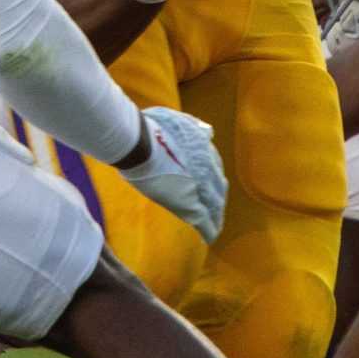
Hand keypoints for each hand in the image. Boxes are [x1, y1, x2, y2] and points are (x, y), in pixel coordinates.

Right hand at [118, 105, 227, 241]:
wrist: (140, 143)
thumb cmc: (151, 128)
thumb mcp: (177, 119)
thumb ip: (194, 126)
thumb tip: (209, 132)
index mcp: (204, 147)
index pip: (213, 166)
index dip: (212, 177)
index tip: (211, 183)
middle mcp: (209, 167)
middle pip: (218, 187)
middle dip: (216, 196)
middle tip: (215, 205)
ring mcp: (201, 188)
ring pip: (214, 206)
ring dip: (215, 215)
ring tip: (216, 224)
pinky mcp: (190, 205)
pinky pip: (205, 222)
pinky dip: (210, 230)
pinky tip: (211, 238)